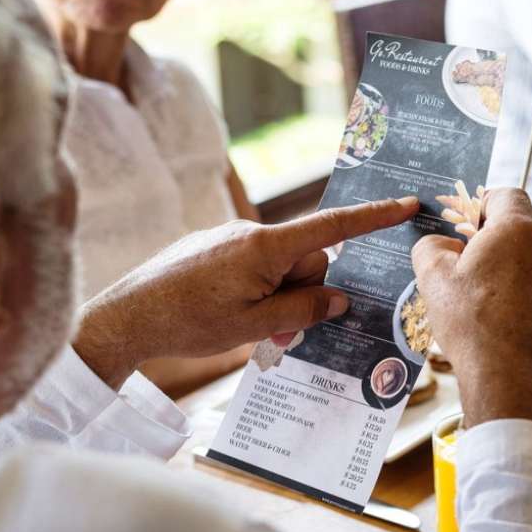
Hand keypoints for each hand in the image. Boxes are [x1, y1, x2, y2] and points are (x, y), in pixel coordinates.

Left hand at [73, 197, 419, 387]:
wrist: (125, 317)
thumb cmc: (188, 322)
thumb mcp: (255, 326)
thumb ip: (303, 309)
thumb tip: (337, 298)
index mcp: (265, 246)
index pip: (332, 227)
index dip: (373, 216)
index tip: (406, 202)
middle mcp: (249, 232)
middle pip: (306, 259)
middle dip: (304, 292)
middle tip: (278, 330)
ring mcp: (228, 238)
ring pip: (278, 267)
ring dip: (277, 297)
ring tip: (247, 328)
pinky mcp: (210, 248)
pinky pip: (251, 266)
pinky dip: (254, 291)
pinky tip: (225, 314)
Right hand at [411, 188, 531, 434]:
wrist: (513, 380)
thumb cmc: (474, 327)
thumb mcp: (433, 280)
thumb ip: (430, 247)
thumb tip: (440, 245)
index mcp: (516, 230)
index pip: (505, 194)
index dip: (483, 204)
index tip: (468, 227)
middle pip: (520, 230)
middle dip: (494, 244)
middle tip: (469, 270)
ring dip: (513, 272)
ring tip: (487, 304)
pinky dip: (531, 299)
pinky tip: (509, 324)